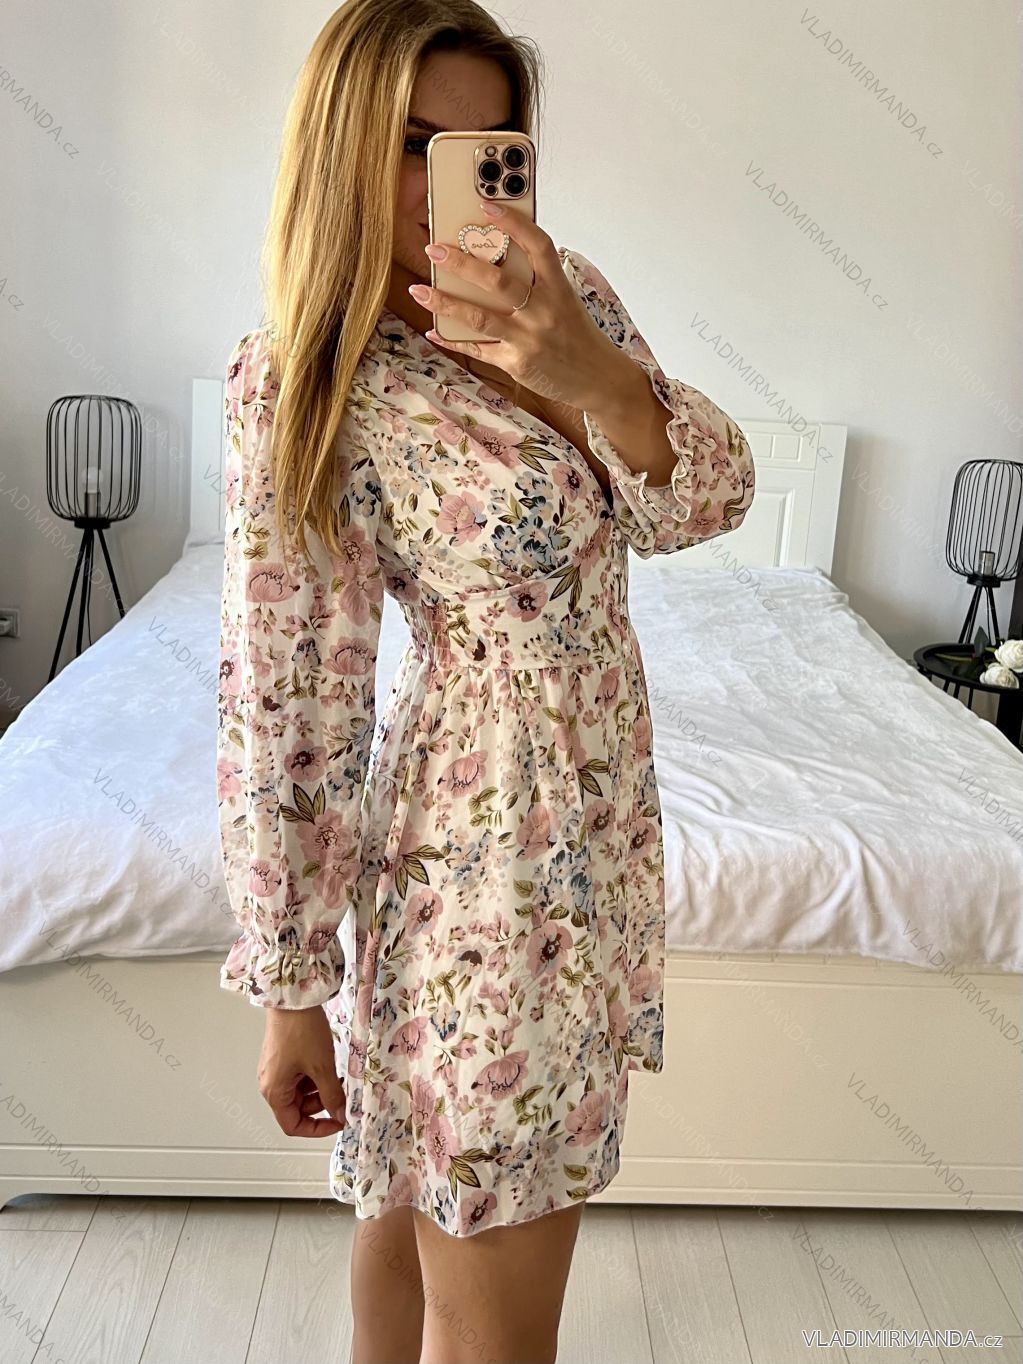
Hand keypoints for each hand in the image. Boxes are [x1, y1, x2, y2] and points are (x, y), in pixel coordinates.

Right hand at [257, 1004, 346, 1137]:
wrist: (293, 998)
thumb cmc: (301, 1030)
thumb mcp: (322, 1067)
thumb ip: (333, 1095)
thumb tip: (341, 1114)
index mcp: (274, 1091)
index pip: (293, 1125)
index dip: (317, 1129)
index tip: (337, 1122)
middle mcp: (271, 1082)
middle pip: (297, 1109)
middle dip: (321, 1104)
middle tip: (341, 1093)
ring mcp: (276, 1069)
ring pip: (301, 1092)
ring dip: (320, 1088)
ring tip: (335, 1074)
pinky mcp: (283, 1056)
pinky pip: (300, 1075)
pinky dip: (315, 1074)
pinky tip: (328, 1064)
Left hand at [410, 201, 621, 414]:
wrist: (599, 378)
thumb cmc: (577, 334)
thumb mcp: (566, 301)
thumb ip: (538, 282)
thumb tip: (496, 259)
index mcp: (559, 288)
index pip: (537, 246)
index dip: (513, 223)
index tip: (486, 205)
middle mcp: (543, 312)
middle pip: (498, 282)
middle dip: (462, 264)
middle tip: (434, 250)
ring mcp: (528, 339)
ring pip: (480, 318)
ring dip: (445, 302)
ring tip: (419, 289)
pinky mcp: (516, 363)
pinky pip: (478, 349)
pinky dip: (453, 339)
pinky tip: (434, 329)